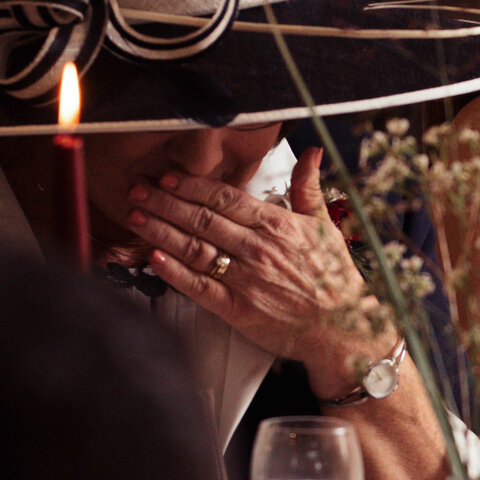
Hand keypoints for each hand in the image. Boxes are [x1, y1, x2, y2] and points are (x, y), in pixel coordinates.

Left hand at [128, 148, 381, 384]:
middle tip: (138, 191)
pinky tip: (153, 258)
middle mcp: (256, 249)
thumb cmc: (334, 278)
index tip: (169, 178)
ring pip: (194, 248)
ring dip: (161, 231)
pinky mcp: (236, 308)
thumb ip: (309, 187)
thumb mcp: (325, 226)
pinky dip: (173, 271)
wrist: (342, 326)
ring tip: (136, 218)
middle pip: (201, 219)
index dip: (192, 186)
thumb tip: (309, 153)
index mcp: (276, 225)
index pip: (224, 198)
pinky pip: (198, 286)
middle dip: (164, 203)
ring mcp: (245, 279)